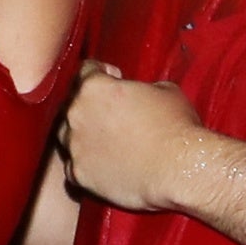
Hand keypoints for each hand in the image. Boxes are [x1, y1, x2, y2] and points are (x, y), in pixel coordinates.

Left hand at [59, 66, 205, 214]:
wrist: (178, 169)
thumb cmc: (175, 127)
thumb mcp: (165, 90)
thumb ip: (142, 87)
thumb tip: (142, 92)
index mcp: (94, 87)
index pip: (86, 70)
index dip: (101, 72)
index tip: (111, 78)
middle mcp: (76, 114)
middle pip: (72, 103)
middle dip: (89, 105)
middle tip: (109, 113)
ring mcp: (75, 146)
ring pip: (66, 135)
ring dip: (81, 135)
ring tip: (103, 141)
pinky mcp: (79, 174)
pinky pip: (73, 166)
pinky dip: (84, 164)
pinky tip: (101, 164)